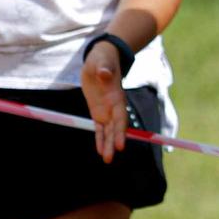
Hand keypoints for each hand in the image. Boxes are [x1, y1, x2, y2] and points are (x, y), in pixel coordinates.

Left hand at [80, 40, 128, 162]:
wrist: (101, 59)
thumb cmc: (103, 59)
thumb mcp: (102, 61)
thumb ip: (104, 69)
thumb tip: (105, 73)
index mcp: (116, 97)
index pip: (120, 118)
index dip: (120, 131)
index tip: (120, 144)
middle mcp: (114, 107)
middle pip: (115, 128)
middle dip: (113, 143)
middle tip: (110, 157)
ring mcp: (106, 110)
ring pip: (108, 131)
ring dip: (107, 145)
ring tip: (107, 159)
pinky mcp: (98, 111)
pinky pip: (99, 128)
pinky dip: (99, 139)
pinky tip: (100, 150)